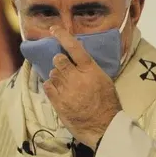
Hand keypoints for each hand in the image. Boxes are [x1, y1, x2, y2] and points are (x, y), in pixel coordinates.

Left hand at [43, 26, 121, 146]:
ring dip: (56, 76)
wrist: (103, 127)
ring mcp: (65, 90)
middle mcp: (76, 77)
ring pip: (52, 73)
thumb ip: (90, 70)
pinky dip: (50, 86)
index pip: (75, 48)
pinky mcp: (58, 102)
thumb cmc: (108, 104)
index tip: (53, 29)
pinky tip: (57, 90)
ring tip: (65, 84)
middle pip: (59, 60)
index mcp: (90, 70)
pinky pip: (47, 86)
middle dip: (59, 61)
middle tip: (64, 68)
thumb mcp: (105, 81)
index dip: (62, 36)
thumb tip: (80, 61)